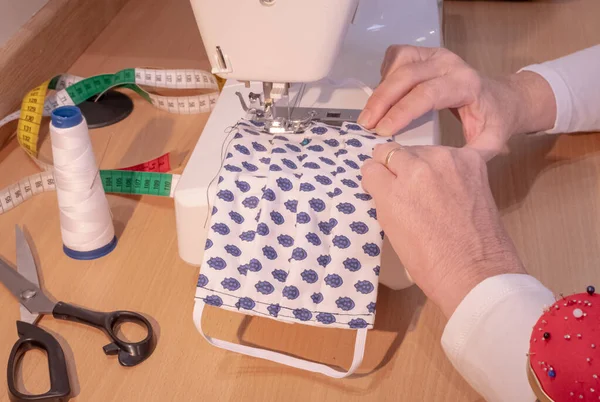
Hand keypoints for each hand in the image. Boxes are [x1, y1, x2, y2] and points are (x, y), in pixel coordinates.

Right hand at [358, 46, 555, 159]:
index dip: (401, 112)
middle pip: (407, 76)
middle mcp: (450, 64)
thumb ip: (472, 154)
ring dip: (381, 87)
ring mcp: (436, 56)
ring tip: (371, 113)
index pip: (426, 94)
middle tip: (366, 124)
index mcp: (466, 84)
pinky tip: (381, 94)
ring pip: (400, 61)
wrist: (502, 98)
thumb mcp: (491, 142)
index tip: (382, 131)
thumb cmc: (493, 120)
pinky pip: (398, 55)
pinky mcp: (425, 53)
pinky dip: (385, 72)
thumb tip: (442, 167)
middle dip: (382, 100)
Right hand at [361, 143, 525, 316]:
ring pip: (422, 150)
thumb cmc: (429, 262)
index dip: (376, 178)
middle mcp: (418, 168)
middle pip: (394, 152)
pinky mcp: (473, 161)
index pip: (371, 167)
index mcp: (393, 190)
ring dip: (423, 163)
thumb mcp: (391, 229)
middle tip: (408, 190)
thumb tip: (382, 181)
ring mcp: (447, 160)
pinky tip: (456, 172)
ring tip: (434, 190)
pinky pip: (459, 148)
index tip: (383, 187)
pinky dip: (457, 156)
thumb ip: (383, 198)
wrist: (475, 273)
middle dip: (396, 168)